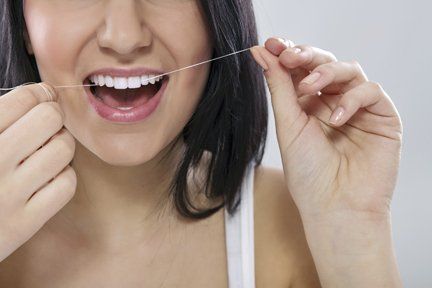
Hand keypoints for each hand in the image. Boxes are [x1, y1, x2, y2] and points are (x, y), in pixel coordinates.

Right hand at [0, 83, 76, 261]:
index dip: (39, 93)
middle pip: (49, 118)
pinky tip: (49, 176)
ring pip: (63, 150)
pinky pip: (66, 185)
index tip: (42, 97)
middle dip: (52, 116)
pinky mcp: (23, 224)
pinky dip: (63, 176)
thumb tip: (40, 93)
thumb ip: (1, 117)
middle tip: (46, 123)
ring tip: (47, 149)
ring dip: (61, 145)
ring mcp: (7, 195)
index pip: (23, 99)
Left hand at [251, 38, 402, 220]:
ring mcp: (357, 110)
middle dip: (306, 55)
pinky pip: (370, 91)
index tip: (270, 44)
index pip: (300, 71)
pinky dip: (351, 99)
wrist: (335, 208)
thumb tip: (261, 52)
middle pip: (324, 64)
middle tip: (289, 55)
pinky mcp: (382, 117)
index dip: (287, 54)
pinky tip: (336, 118)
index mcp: (308, 106)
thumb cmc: (308, 174)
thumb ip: (279, 87)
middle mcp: (332, 104)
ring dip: (326, 71)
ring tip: (308, 86)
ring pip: (348, 70)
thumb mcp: (288, 125)